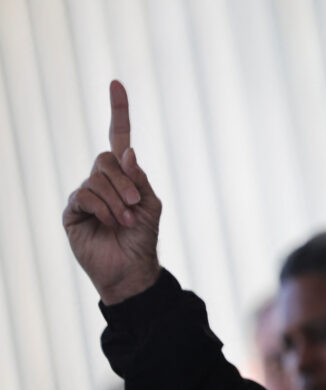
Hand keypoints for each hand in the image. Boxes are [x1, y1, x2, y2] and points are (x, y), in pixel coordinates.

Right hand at [63, 80, 161, 303]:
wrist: (131, 268)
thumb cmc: (143, 237)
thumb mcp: (150, 205)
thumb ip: (140, 179)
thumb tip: (128, 151)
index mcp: (124, 175)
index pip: (118, 136)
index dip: (118, 111)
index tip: (116, 83)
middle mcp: (102, 180)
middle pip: (106, 160)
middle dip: (125, 183)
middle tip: (135, 207)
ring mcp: (86, 194)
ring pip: (96, 179)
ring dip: (117, 201)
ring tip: (126, 222)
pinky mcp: (73, 211)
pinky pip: (85, 196)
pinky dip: (103, 209)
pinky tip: (109, 224)